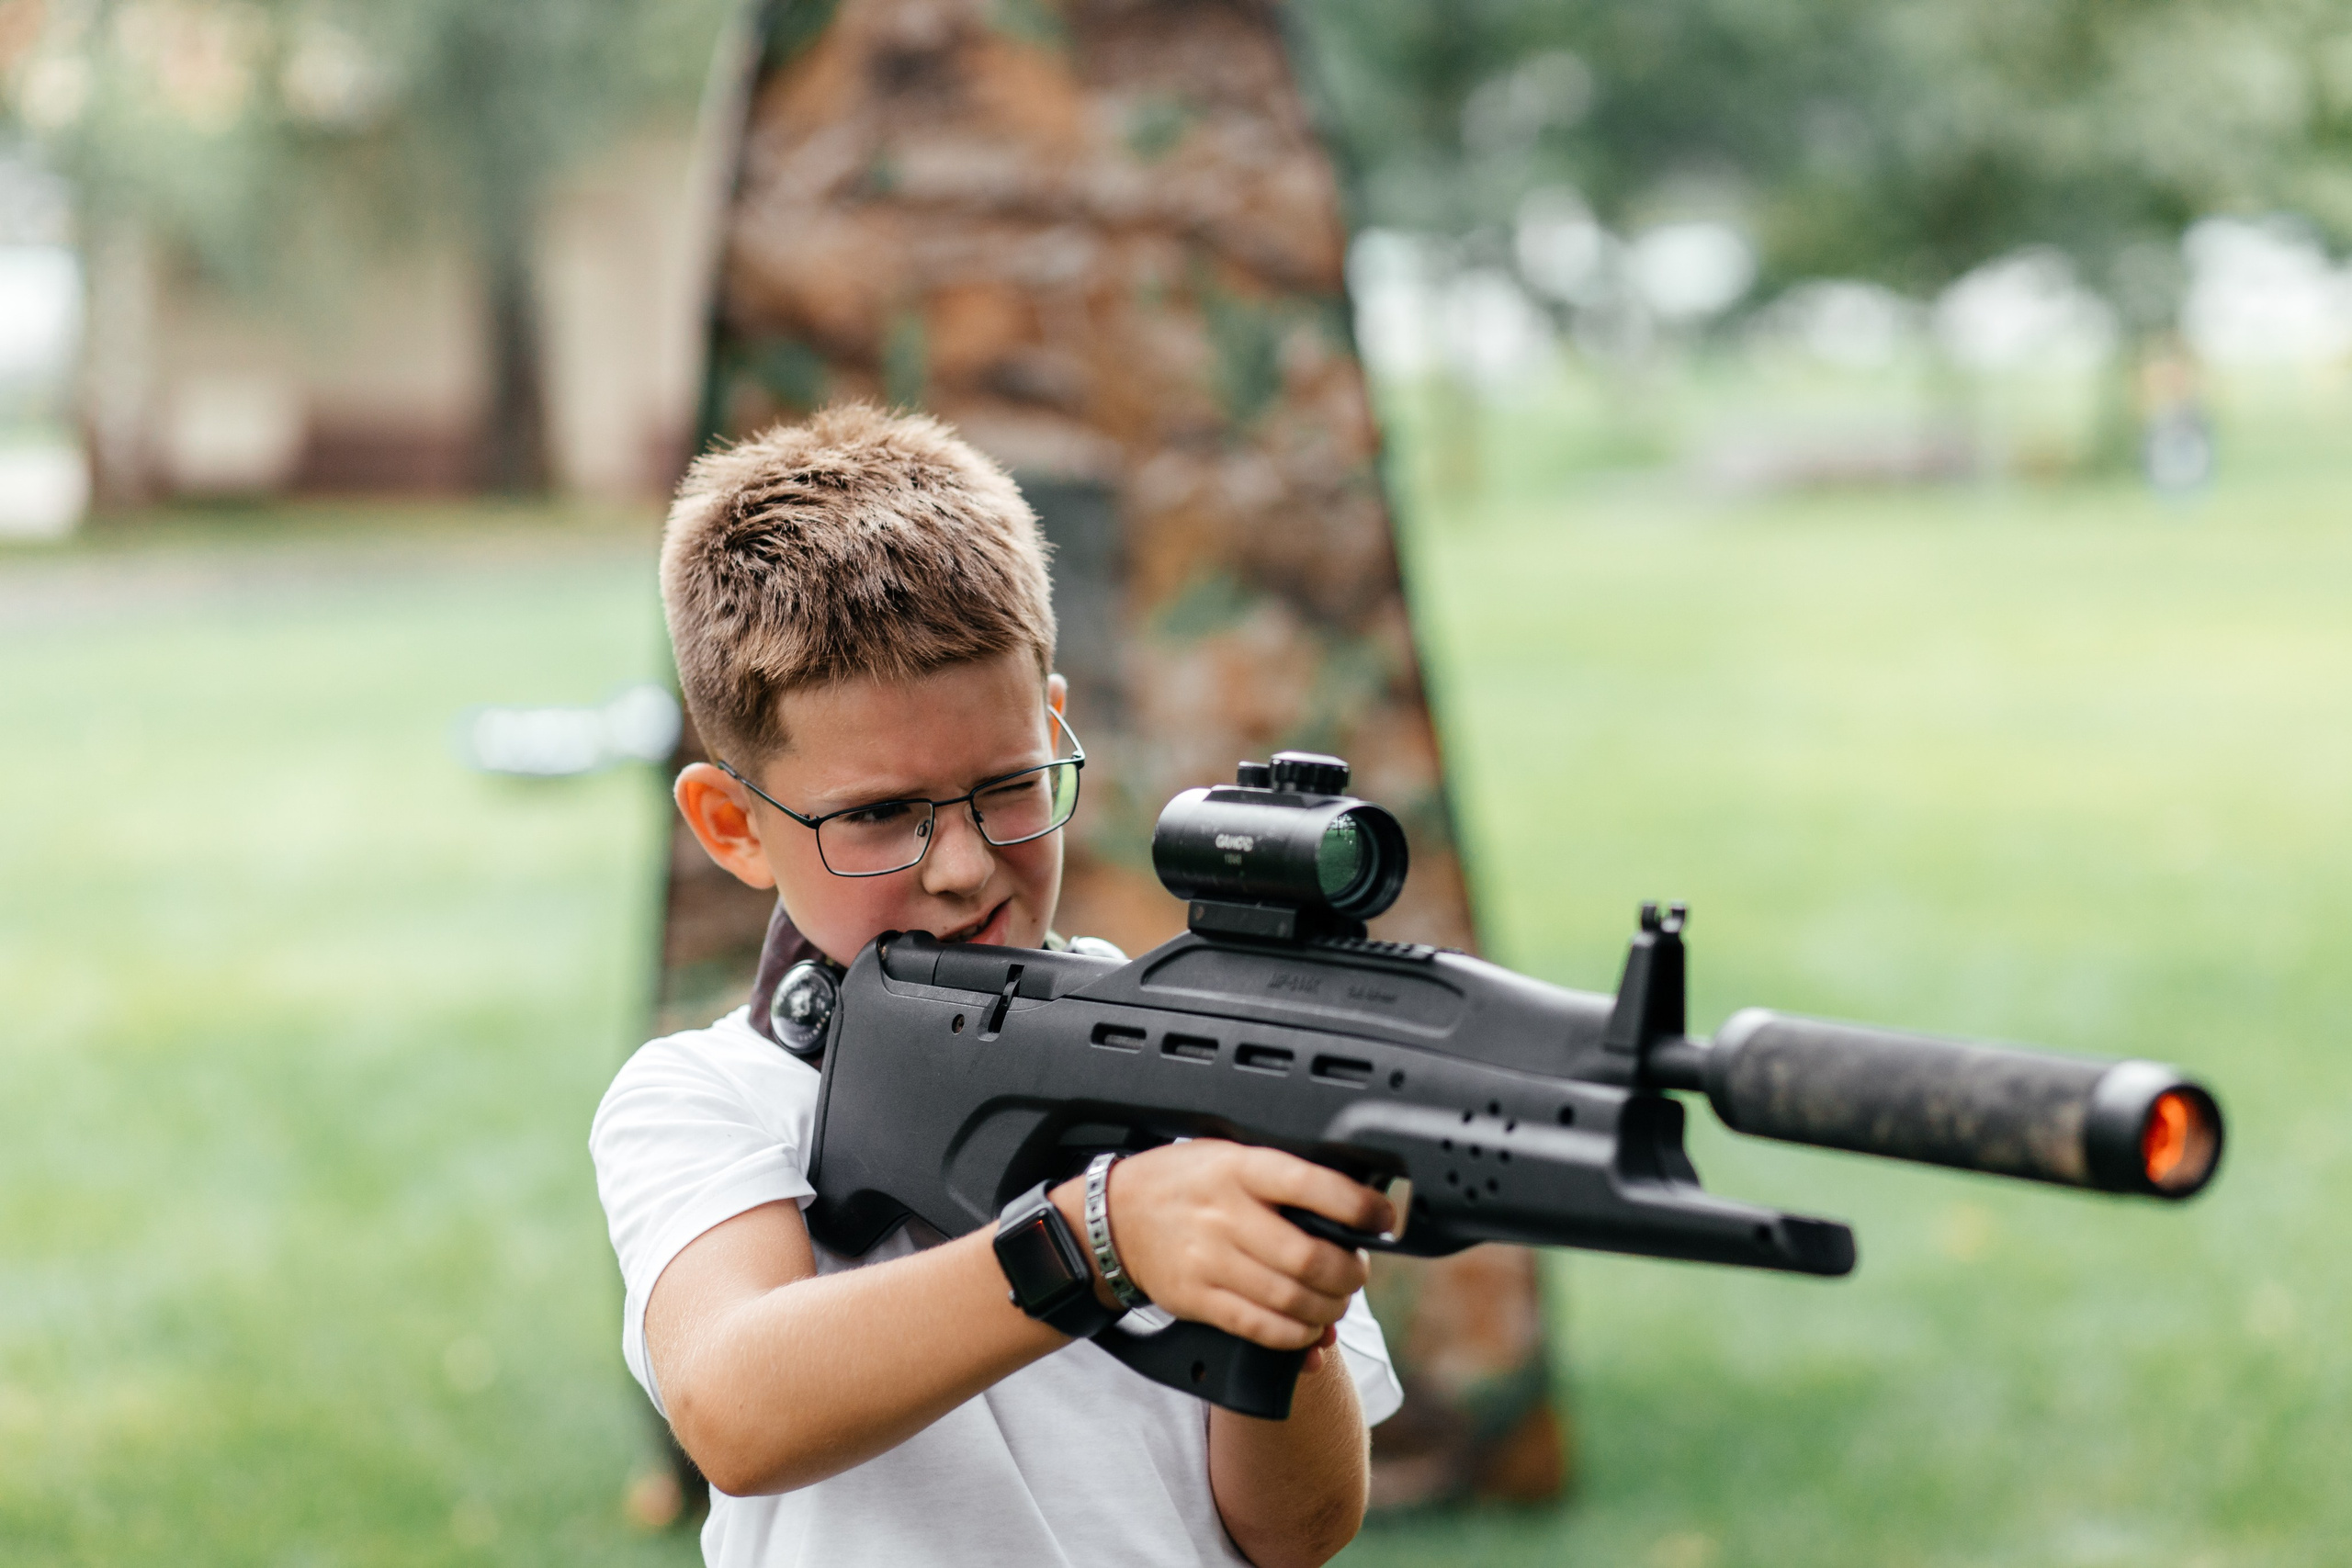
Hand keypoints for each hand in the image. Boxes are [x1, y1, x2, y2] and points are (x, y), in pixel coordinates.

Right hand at [1066, 1141, 1392, 1351]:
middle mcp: (1225, 1214)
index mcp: (1240, 1169)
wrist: (1115, 1217)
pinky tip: (1307, 1327)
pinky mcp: (1198, 1299)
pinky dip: (1296, 1335)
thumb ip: (1280, 1178)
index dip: (1358, 1207)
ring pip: (1291, 1300)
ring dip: (1329, 1310)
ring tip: (1335, 1302)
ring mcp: (1210, 1260)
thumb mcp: (1229, 1155)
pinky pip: (1261, 1328)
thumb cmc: (1185, 1182)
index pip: (1311, 1186)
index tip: (1382, 1218)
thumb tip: (1347, 1214)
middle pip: (1309, 1258)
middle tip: (1355, 1272)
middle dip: (1350, 1274)